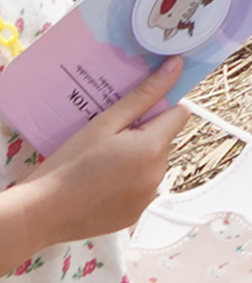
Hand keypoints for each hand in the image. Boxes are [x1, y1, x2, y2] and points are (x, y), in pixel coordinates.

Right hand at [13, 59, 182, 244]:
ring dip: (137, 159)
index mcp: (154, 149)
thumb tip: (175, 67)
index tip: (135, 112)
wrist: (40, 213)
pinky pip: (141, 189)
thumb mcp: (104, 123)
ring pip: (153, 165)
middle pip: (165, 140)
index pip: (180, 114)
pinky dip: (127, 183)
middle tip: (109, 138)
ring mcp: (147, 199)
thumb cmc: (68, 166)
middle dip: (145, 135)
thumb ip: (144, 95)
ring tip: (101, 162)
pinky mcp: (135, 216)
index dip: (159, 109)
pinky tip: (100, 183)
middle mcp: (158, 176)